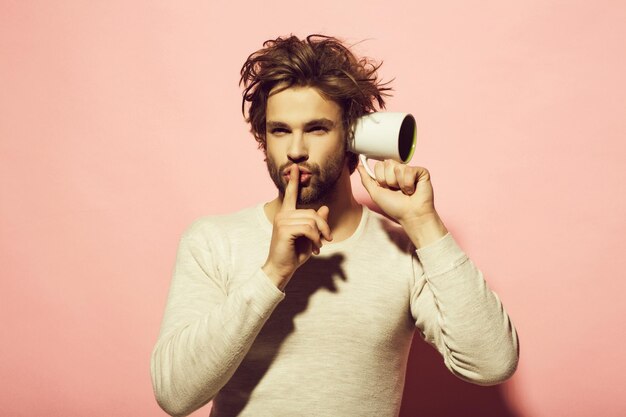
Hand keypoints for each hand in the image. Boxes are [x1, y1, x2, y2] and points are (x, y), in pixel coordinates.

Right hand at [262, 164, 332, 289]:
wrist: (281, 269)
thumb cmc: (294, 254)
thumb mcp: (310, 237)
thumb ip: (316, 223)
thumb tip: (325, 208)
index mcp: (287, 214)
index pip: (290, 194)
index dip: (294, 181)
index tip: (296, 168)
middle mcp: (283, 214)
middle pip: (313, 213)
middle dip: (324, 227)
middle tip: (327, 240)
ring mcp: (282, 220)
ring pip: (312, 221)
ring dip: (320, 235)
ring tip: (319, 247)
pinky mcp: (284, 229)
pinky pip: (308, 228)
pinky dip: (316, 239)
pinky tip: (315, 249)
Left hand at [357, 159, 447, 247]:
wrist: (410, 215)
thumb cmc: (395, 207)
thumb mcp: (375, 193)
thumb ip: (366, 179)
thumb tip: (359, 166)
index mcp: (388, 174)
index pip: (379, 165)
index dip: (380, 178)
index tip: (386, 189)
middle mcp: (398, 170)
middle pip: (387, 163)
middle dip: (389, 180)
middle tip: (396, 190)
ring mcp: (410, 170)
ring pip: (398, 167)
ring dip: (399, 184)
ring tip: (405, 191)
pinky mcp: (421, 172)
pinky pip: (409, 170)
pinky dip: (408, 184)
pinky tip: (412, 190)